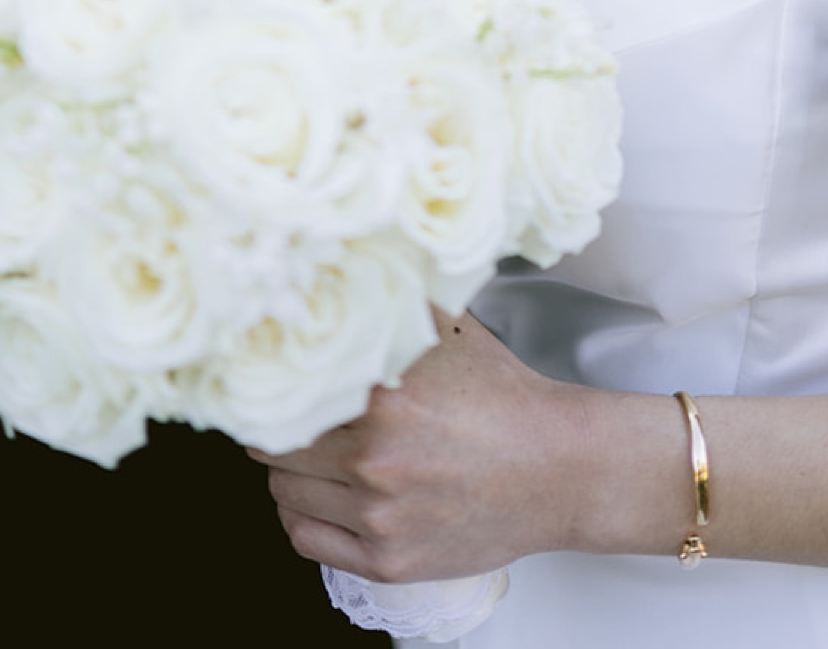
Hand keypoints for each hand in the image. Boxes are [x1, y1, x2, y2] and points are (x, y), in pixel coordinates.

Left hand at [250, 311, 588, 582]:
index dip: (274, 385)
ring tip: (314, 456)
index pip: (287, 394)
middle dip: (281, 428)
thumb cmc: (504, 398)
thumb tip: (348, 265)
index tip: (269, 381)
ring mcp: (381, 515)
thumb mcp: (453, 331)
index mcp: (385, 397)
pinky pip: (305, 539)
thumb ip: (397, 304)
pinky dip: (300, 516)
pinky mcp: (389, 560)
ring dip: (291, 471)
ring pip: (286, 492)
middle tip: (292, 418)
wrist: (558, 469)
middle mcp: (375, 458)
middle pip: (275, 446)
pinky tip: (317, 496)